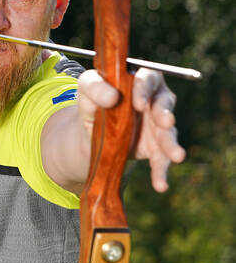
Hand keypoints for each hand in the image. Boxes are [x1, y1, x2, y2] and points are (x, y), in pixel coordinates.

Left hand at [77, 68, 185, 192]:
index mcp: (139, 80)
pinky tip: (160, 184)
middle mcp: (154, 100)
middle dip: (164, 114)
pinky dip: (161, 171)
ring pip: (168, 132)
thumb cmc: (92, 101)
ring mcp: (157, 124)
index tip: (138, 103)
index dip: (145, 89)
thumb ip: (95, 87)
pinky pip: (162, 159)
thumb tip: (111, 97)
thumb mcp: (86, 89)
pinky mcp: (156, 147)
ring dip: (171, 144)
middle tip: (164, 123)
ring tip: (176, 157)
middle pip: (165, 103)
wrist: (91, 131)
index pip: (148, 78)